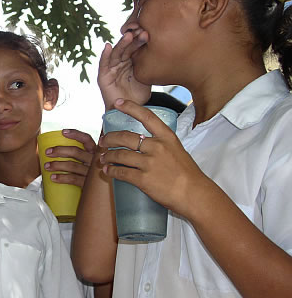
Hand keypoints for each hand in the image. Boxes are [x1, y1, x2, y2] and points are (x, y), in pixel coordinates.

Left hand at [43, 129, 95, 187]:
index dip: (75, 134)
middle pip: (76, 152)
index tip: (63, 132)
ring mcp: (91, 173)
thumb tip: (58, 149)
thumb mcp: (91, 162)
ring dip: (57, 165)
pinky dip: (61, 178)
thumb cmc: (91, 174)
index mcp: (95, 152)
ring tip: (46, 166)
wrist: (101, 194)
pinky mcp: (88, 184)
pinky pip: (73, 179)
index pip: (87, 139)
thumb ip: (82, 154)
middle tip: (47, 152)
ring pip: (72, 165)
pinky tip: (53, 178)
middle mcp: (95, 161)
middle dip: (59, 151)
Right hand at [98, 29, 150, 110]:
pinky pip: (103, 64)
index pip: (135, 48)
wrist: (128, 112)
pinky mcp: (103, 76)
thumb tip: (164, 51)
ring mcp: (111, 69)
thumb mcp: (147, 77)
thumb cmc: (138, 96)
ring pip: (116, 53)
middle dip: (134, 40)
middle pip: (127, 48)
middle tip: (143, 33)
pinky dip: (104, 55)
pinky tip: (107, 46)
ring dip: (121, 44)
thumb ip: (150, 65)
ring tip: (129, 36)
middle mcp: (121, 62)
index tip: (151, 33)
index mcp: (131, 61)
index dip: (141, 40)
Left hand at [98, 100, 206, 216]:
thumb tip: (143, 144)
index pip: (146, 117)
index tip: (117, 103)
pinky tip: (107, 171)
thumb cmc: (188, 175)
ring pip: (119, 155)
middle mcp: (157, 147)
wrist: (195, 195)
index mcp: (167, 138)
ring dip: (107, 156)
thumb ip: (161, 145)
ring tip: (102, 158)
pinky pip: (121, 172)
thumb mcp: (177, 151)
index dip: (130, 108)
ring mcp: (149, 163)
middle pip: (125, 137)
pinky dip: (111, 171)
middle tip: (103, 141)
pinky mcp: (143, 179)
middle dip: (110, 138)